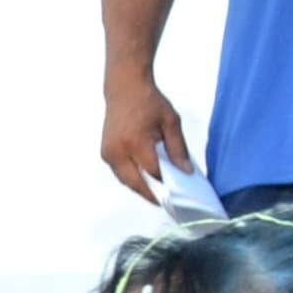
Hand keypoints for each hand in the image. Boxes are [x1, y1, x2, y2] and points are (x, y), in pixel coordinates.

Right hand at [98, 70, 193, 203]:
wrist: (124, 89)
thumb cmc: (149, 102)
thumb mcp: (171, 121)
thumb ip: (178, 148)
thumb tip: (186, 171)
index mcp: (136, 141)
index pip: (153, 172)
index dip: (166, 184)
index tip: (180, 194)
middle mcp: (118, 150)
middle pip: (136, 182)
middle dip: (152, 194)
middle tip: (167, 203)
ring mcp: (109, 153)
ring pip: (126, 181)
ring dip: (141, 188)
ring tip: (158, 193)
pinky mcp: (105, 153)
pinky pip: (120, 173)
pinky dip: (132, 178)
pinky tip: (146, 179)